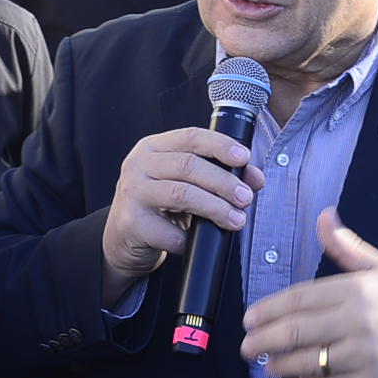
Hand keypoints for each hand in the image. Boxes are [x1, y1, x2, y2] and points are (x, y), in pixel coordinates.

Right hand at [99, 127, 262, 309]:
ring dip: (215, 207)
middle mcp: (138, 165)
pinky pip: (170, 232)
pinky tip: (201, 241)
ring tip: (236, 219)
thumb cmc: (159, 207)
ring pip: (182, 194)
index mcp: (153, 147)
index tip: (244, 158)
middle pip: (188, 165)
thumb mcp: (186, 184)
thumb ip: (219, 176)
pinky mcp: (132, 223)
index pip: (191, 136)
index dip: (220, 145)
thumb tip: (255, 177)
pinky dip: (191, 239)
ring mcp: (132, 193)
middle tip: (245, 197)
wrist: (122, 239)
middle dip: (223, 181)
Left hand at [239, 209, 377, 377]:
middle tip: (246, 347)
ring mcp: (365, 355)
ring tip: (268, 365)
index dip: (269, 309)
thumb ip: (348, 247)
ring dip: (281, 365)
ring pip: (308, 362)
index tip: (249, 319)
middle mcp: (359, 321)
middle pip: (297, 332)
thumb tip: (324, 216)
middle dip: (264, 340)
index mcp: (358, 290)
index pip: (300, 298)